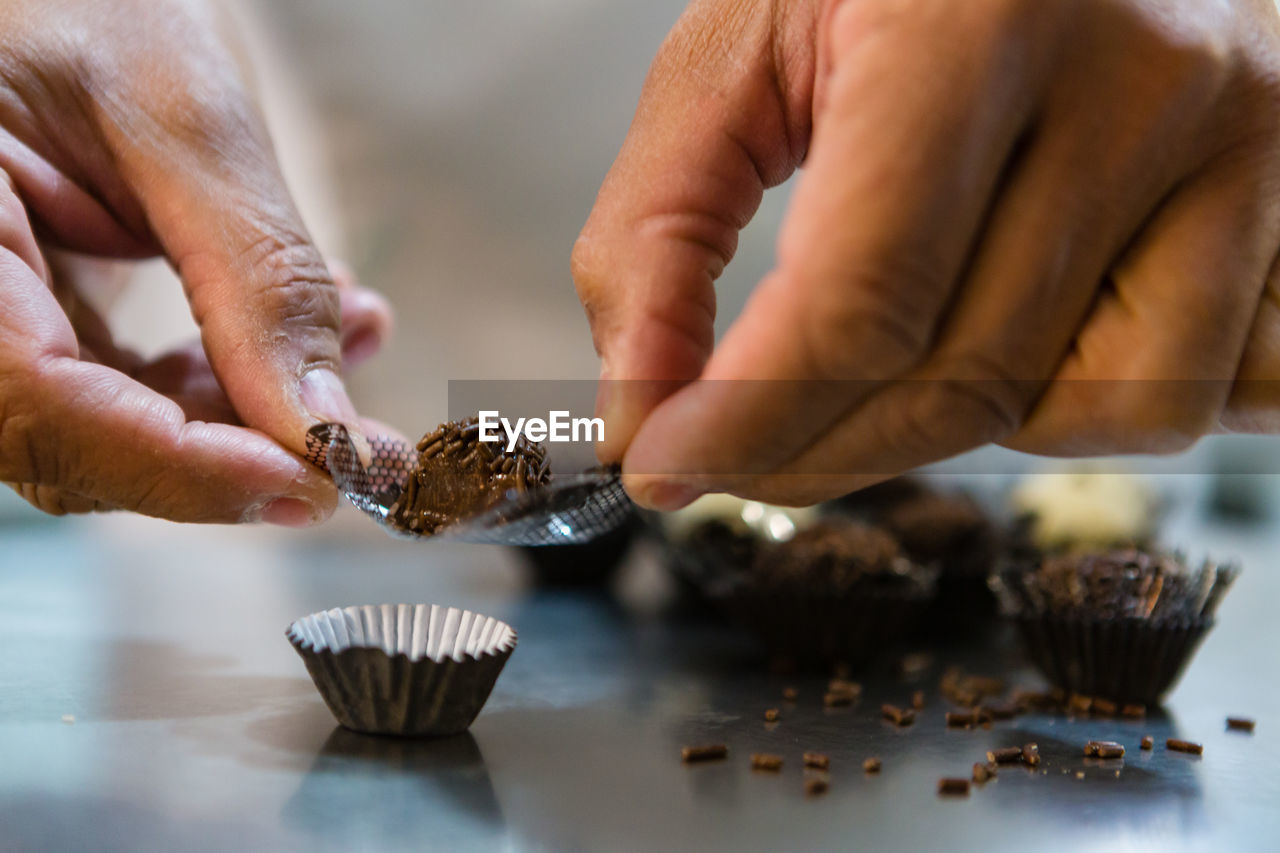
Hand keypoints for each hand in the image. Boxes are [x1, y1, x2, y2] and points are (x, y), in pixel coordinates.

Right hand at [0, 0, 390, 522]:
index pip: (40, 404)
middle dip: (237, 449)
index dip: (179, 464)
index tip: (309, 481)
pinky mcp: (42, 317)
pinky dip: (231, 374)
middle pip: (79, 439)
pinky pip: (129, 386)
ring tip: (356, 339)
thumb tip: (325, 429)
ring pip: (116, 427)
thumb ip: (256, 276)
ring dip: (252, 409)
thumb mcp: (181, 115)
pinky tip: (318, 335)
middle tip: (364, 445)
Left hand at [574, 0, 1279, 507]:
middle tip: (730, 451)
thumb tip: (642, 408)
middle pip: (967, 379)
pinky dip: (1094, 404)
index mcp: (980, 18)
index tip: (664, 464)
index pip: (864, 298)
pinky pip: (1210, 390)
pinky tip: (1028, 340)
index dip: (749, 418)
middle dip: (814, 451)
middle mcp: (1146, 80)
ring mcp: (1250, 147)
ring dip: (966, 428)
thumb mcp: (744, 48)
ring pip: (1104, 409)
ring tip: (902, 353)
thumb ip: (660, 226)